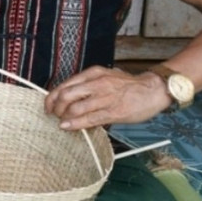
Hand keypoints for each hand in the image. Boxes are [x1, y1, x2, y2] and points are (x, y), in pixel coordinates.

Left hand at [44, 66, 169, 129]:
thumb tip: (68, 98)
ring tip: (62, 122)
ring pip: (75, 108)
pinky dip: (75, 124)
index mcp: (93, 73)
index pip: (65, 85)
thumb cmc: (127, 85)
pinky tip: (67, 127)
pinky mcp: (113, 112)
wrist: (153, 90)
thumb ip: (87, 85)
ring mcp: (105, 97)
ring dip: (64, 117)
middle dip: (55, 108)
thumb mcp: (105, 77)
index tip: (48, 106)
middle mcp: (97, 83)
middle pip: (66, 96)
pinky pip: (89, 119)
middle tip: (54, 115)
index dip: (52, 97)